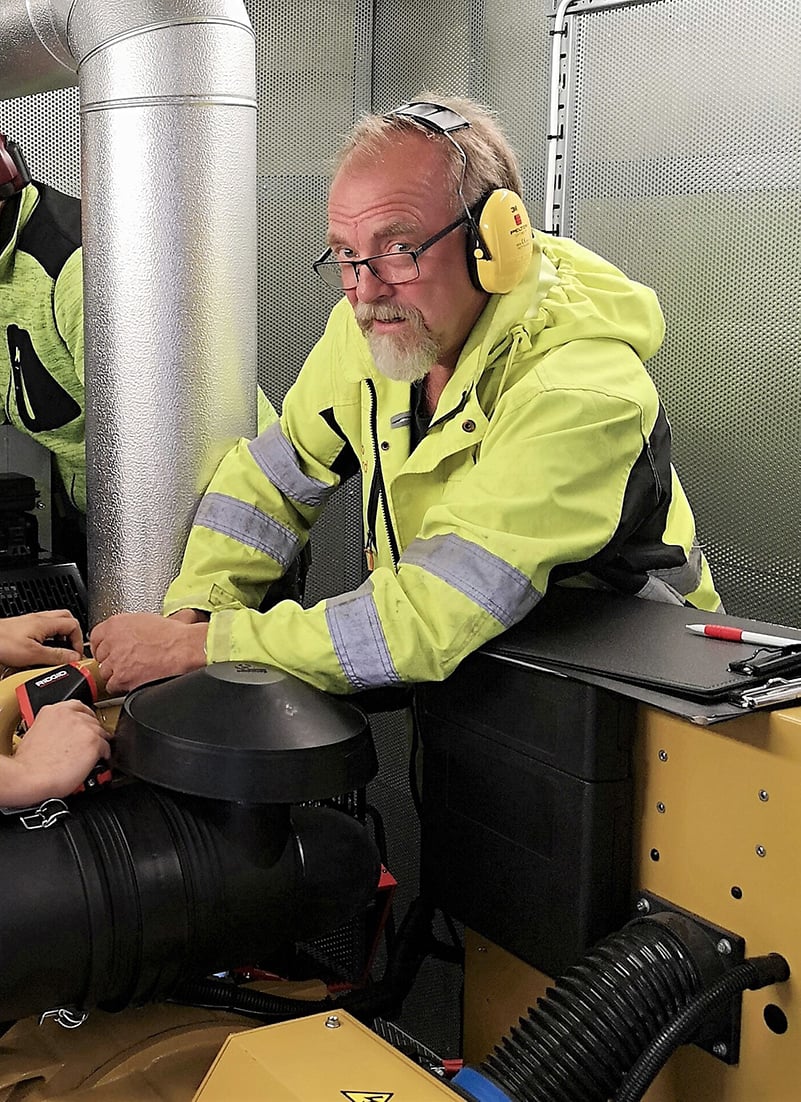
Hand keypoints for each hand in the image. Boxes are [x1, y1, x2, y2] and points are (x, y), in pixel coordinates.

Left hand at [0, 610, 83, 667]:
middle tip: (71, 649)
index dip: (78, 641)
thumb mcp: (34, 654)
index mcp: (45, 623)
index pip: (74, 625)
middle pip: (66, 619)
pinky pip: (42, 629)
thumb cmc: (2, 643)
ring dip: (60, 635)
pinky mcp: (22, 628)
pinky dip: (47, 638)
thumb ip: (56, 656)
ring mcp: (30, 622)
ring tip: (59, 650)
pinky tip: (42, 650)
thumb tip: (74, 658)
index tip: (75, 655)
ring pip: (54, 623)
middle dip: (72, 634)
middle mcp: (39, 619)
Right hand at [1, 700, 111, 806]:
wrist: (29, 778)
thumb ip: (53, 727)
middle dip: (90, 732)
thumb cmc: (29, 763)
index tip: (84, 725)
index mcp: (53, 711)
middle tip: (86, 744)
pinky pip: (107, 747)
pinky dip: (104, 755)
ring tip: (91, 755)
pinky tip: (96, 762)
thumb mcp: (35, 733)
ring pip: (101, 732)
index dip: (84, 717)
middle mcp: (70, 715)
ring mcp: (83, 727)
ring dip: (97, 743)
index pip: (78, 706)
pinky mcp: (93, 742)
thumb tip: (62, 733)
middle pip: (92, 719)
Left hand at [90, 612, 207, 693]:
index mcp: (116, 624)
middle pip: (100, 656)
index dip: (103, 647)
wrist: (184, 648)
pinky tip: (134, 681)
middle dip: (112, 661)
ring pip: (105, 673)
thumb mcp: (147, 620)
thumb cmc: (174, 635)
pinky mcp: (122, 677)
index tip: (108, 651)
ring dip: (116, 674)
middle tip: (125, 662)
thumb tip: (127, 634)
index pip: (96, 637)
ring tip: (132, 672)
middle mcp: (113, 641)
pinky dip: (121, 686)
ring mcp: (116, 660)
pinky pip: (112, 686)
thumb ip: (129, 627)